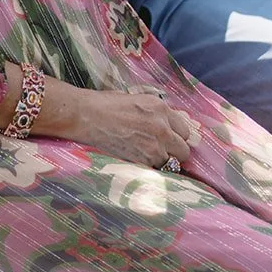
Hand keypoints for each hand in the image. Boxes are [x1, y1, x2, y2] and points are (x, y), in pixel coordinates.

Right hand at [80, 88, 195, 168]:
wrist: (86, 116)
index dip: (177, 135)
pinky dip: (152, 169)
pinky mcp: (141, 161)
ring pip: (174, 164)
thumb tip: (167, 125)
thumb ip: (156, 113)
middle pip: (184, 150)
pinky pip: (157, 171)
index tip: (170, 138)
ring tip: (150, 157)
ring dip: (165, 162)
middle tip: (163, 150)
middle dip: (175, 151)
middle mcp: (162, 127)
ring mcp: (153, 146)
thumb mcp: (138, 100)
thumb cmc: (107, 104)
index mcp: (161, 108)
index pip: (185, 130)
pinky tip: (141, 162)